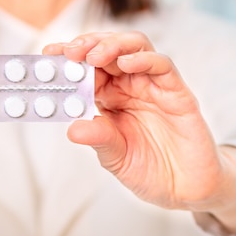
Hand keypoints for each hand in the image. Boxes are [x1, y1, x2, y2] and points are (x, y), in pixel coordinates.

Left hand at [44, 31, 235, 234]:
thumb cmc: (150, 171)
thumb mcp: (116, 158)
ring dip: (112, 45)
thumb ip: (99, 139)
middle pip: (109, 50)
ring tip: (94, 55)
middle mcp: (131, 86)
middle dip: (87, 45)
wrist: (188, 189)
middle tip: (69, 51)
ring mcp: (154, 87)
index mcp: (110, 98)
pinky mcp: (178, 93)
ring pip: (134, 48)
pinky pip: (162, 66)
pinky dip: (143, 59)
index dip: (68, 60)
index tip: (48, 54)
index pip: (87, 69)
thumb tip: (72, 129)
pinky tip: (126, 64)